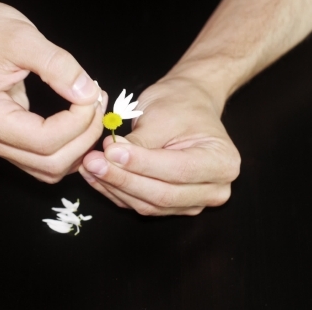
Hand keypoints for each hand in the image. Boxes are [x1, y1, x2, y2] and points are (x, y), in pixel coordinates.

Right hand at [0, 0, 104, 182]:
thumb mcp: (22, 37)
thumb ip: (59, 67)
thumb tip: (88, 94)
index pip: (45, 141)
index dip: (79, 122)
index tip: (93, 93)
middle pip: (50, 164)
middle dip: (84, 137)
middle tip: (98, 102)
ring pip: (48, 168)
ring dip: (77, 146)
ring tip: (91, 109)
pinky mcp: (3, 136)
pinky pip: (41, 157)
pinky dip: (66, 145)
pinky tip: (79, 119)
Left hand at [79, 77, 239, 214]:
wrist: (188, 104)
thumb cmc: (181, 104)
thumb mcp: (162, 116)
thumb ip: (140, 142)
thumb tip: (111, 156)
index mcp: (222, 163)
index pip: (176, 171)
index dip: (141, 164)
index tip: (110, 151)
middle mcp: (214, 189)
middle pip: (162, 194)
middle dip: (123, 178)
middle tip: (92, 161)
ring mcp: (193, 202)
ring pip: (148, 205)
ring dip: (115, 187)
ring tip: (89, 166)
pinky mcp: (172, 206)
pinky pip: (141, 205)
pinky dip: (116, 191)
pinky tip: (95, 176)